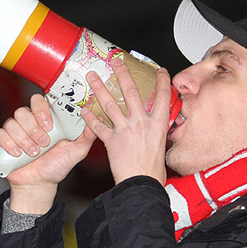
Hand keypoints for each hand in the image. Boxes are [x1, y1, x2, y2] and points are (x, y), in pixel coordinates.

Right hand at [0, 93, 95, 213]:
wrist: (40, 184)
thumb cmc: (56, 166)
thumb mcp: (76, 152)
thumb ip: (86, 137)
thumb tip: (94, 121)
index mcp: (45, 120)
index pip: (38, 101)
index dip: (42, 110)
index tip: (49, 125)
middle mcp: (29, 123)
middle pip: (22, 111)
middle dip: (33, 128)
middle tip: (43, 143)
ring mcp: (15, 131)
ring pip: (11, 123)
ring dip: (24, 140)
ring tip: (34, 153)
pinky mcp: (3, 142)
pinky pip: (0, 134)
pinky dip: (9, 144)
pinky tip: (19, 154)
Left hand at [81, 57, 170, 185]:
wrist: (141, 185)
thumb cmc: (152, 171)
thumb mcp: (161, 146)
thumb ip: (156, 132)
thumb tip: (155, 126)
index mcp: (157, 125)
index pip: (162, 97)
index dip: (162, 81)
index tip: (159, 71)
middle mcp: (141, 123)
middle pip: (131, 92)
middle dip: (122, 74)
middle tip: (116, 62)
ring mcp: (125, 130)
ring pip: (110, 104)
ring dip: (99, 89)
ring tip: (93, 78)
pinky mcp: (111, 140)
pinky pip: (98, 126)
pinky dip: (89, 118)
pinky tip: (84, 110)